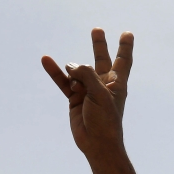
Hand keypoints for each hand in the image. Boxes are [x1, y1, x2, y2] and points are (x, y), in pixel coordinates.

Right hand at [41, 29, 133, 157]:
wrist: (96, 143)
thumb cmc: (105, 120)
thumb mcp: (99, 94)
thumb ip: (87, 75)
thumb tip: (70, 65)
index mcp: (117, 84)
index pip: (123, 61)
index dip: (125, 47)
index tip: (127, 34)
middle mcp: (103, 85)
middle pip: (101, 60)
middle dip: (99, 45)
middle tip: (97, 30)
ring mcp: (88, 91)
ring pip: (78, 71)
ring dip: (72, 66)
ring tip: (70, 68)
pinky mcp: (75, 98)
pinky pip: (63, 81)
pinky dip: (55, 72)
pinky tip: (46, 60)